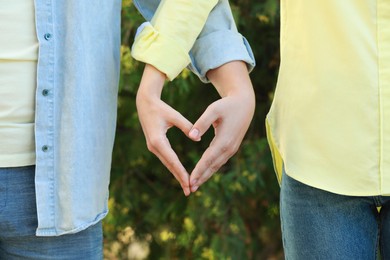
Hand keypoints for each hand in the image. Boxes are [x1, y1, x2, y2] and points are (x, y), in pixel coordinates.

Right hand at [136, 64, 192, 195]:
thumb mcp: (174, 115)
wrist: (145, 104)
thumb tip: (198, 139)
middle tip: (189, 192)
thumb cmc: (161, 108)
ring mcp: (153, 147)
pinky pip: (166, 159)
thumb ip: (186, 126)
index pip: (172, 160)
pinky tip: (180, 174)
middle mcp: (154, 146)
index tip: (189, 183)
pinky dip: (173, 167)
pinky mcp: (155, 146)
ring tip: (186, 187)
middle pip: (169, 166)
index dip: (181, 172)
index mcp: (158, 140)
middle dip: (179, 178)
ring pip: (167, 164)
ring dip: (177, 175)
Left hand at [188, 61, 254, 191]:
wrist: (245, 104)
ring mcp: (232, 149)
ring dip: (206, 175)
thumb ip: (201, 123)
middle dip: (201, 177)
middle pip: (213, 166)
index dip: (199, 170)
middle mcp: (229, 148)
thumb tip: (191, 137)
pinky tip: (204, 173)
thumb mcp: (213, 109)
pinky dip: (211, 168)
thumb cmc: (227, 105)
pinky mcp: (231, 148)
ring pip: (216, 165)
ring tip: (195, 185)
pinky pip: (219, 161)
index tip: (190, 180)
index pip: (208, 159)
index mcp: (224, 140)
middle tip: (190, 188)